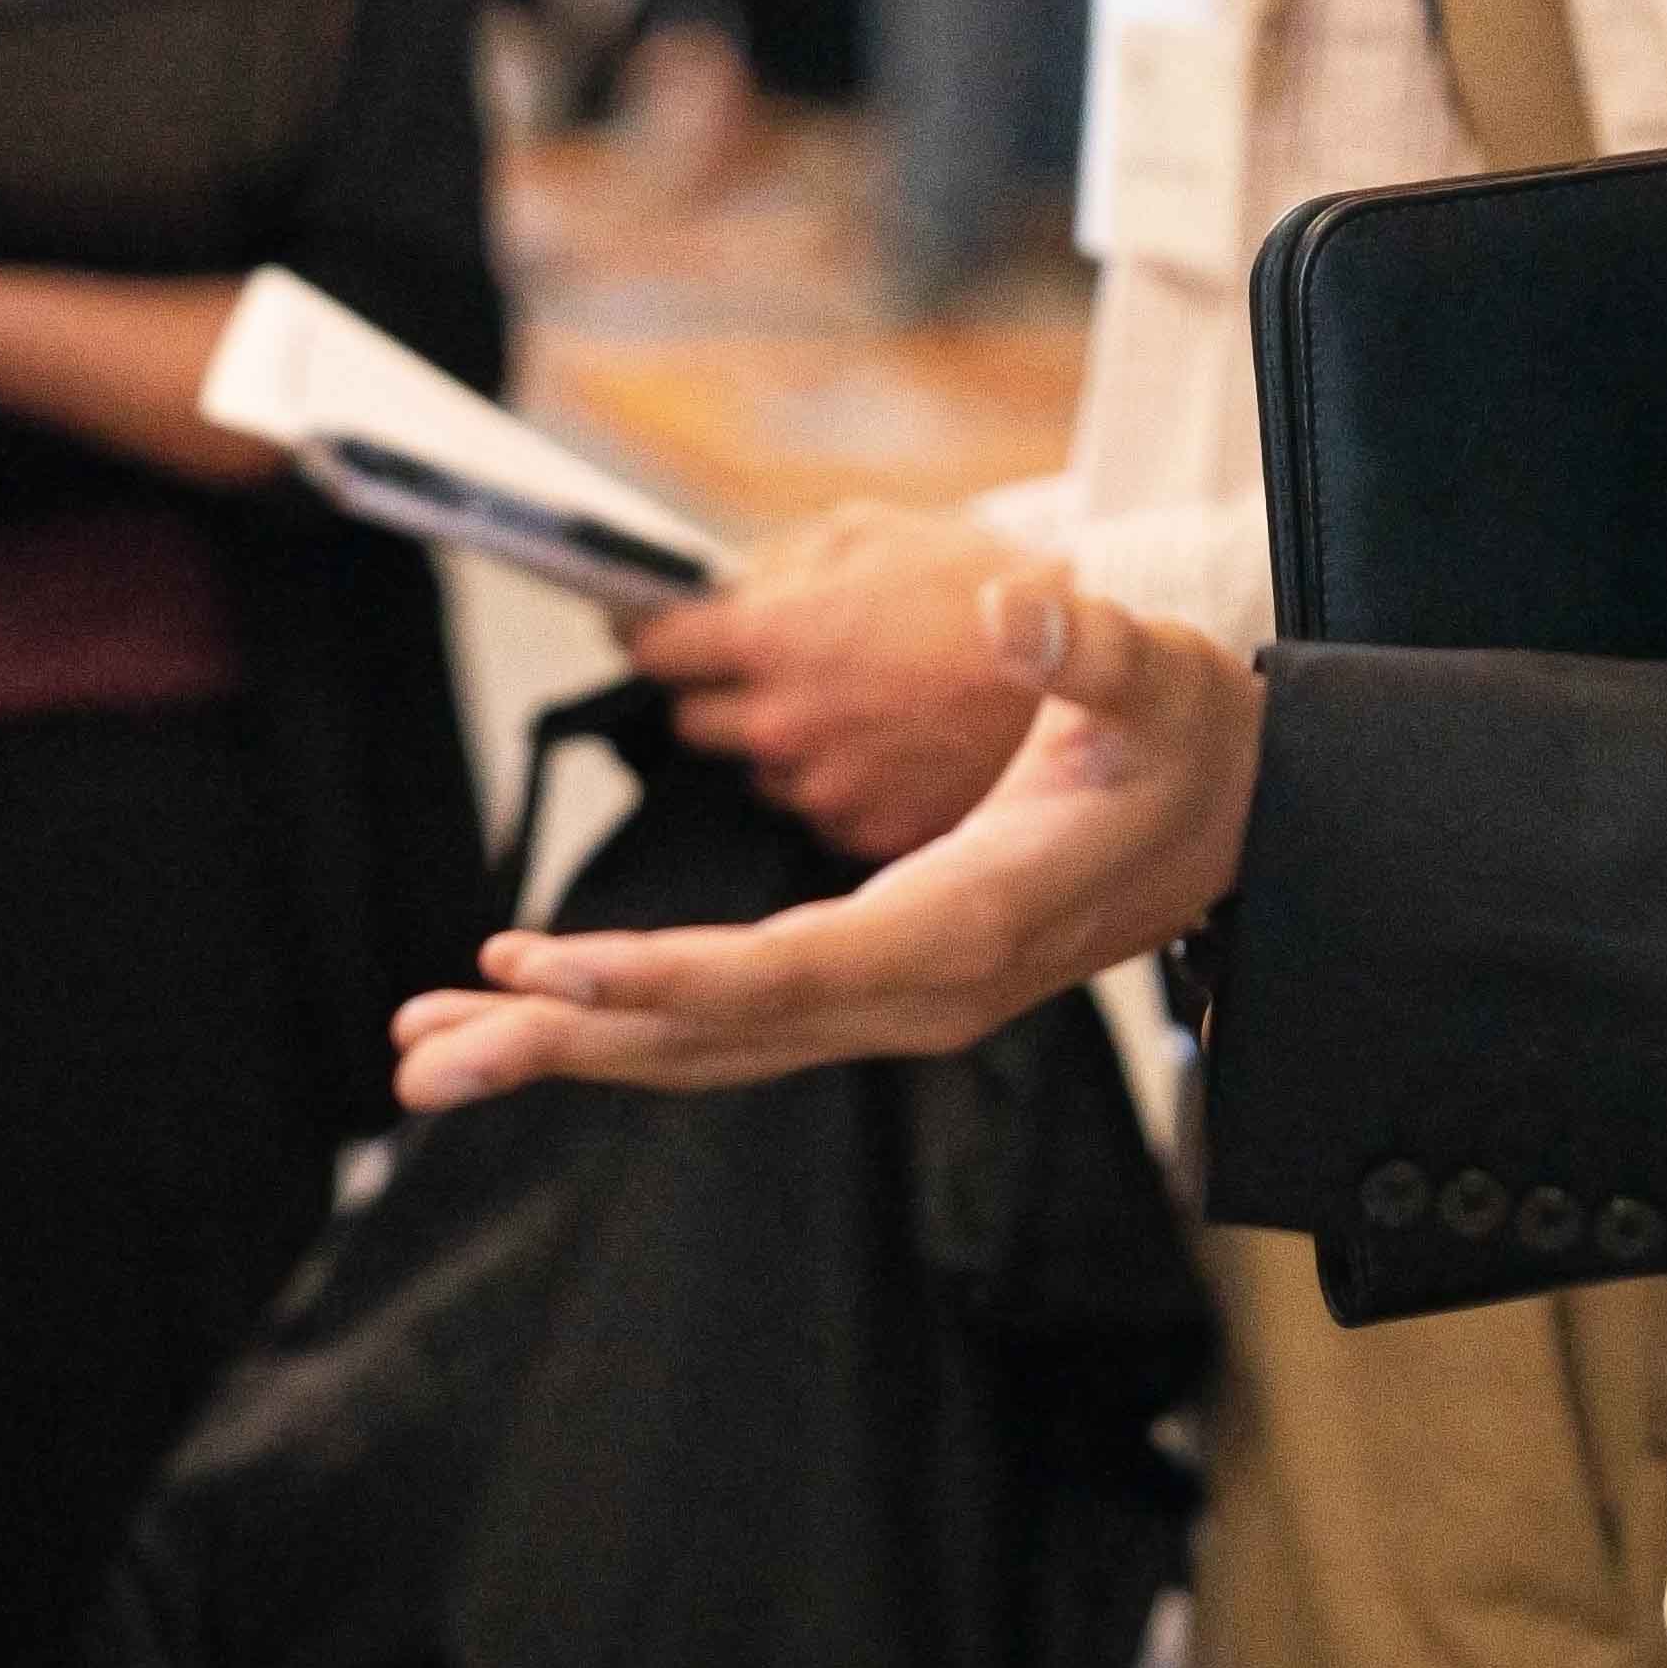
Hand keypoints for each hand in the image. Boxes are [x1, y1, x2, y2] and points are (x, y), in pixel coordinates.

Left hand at [399, 570, 1255, 1105]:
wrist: (1243, 818)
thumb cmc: (1186, 742)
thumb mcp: (1157, 681)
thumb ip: (1089, 648)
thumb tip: (1016, 608)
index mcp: (965, 925)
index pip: (786, 971)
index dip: (658, 975)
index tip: (539, 969)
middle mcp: (917, 994)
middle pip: (716, 1037)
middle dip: (564, 1045)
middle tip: (423, 1060)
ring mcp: (894, 1004)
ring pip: (709, 1048)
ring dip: (570, 1048)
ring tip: (432, 1051)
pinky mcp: (878, 990)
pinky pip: (733, 1026)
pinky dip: (627, 1021)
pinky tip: (544, 1008)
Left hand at [630, 502, 1053, 859]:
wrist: (1094, 675)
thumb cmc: (989, 588)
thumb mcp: (876, 531)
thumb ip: (780, 562)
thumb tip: (715, 583)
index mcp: (774, 639)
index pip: (652, 644)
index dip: (647, 627)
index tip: (651, 621)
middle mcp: (783, 724)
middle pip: (691, 718)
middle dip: (715, 687)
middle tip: (765, 657)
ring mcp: (825, 790)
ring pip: (759, 771)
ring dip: (780, 740)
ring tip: (855, 699)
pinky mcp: (868, 836)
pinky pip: (820, 810)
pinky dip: (839, 781)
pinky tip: (890, 744)